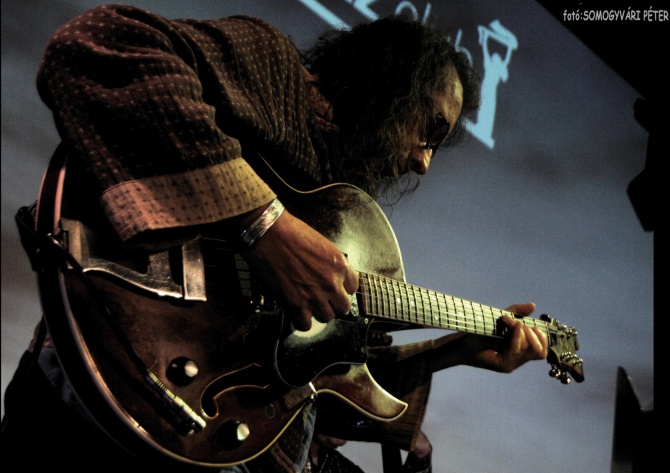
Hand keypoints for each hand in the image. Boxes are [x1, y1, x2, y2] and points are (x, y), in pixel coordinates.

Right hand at [242, 210, 358, 330]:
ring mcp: (315, 296)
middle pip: (343, 306)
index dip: (342, 288)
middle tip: (323, 299)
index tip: (335, 288)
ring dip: (318, 312)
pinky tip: (296, 313)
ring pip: (327, 317)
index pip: (353, 287)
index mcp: (340, 265)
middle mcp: (331, 282)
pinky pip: (305, 325)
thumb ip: (328, 264)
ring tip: (308, 305)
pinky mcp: (296, 304)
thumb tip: (327, 274)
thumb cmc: (291, 232)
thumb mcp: (321, 244)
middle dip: (333, 303)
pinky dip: (300, 321)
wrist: (269, 234)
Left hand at [460, 302, 547, 372]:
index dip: (541, 336)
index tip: (529, 324)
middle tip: (518, 324)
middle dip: (533, 334)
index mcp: (519, 350)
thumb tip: (533, 305)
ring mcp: (510, 364)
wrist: (460, 342)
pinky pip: (516, 351)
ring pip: (530, 350)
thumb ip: (516, 312)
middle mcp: (517, 359)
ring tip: (510, 323)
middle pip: (540, 352)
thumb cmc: (478, 331)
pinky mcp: (502, 365)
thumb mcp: (500, 318)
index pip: (541, 349)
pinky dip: (515, 336)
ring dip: (522, 332)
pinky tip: (509, 326)